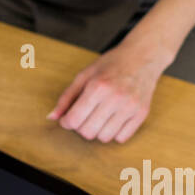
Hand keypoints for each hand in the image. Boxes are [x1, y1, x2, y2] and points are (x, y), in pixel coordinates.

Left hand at [46, 39, 168, 142]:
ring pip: (104, 138)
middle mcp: (115, 98)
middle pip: (88, 132)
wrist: (142, 57)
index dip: (66, 122)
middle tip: (84, 116)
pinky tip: (113, 119)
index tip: (67, 119)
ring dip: (97, 131)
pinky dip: (114, 133)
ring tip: (99, 117)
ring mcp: (130, 107)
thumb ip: (67, 97)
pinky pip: (121, 138)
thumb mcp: (84, 75)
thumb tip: (52, 117)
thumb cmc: (111, 64)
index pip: (74, 119)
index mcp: (98, 87)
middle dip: (80, 127)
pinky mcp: (142, 114)